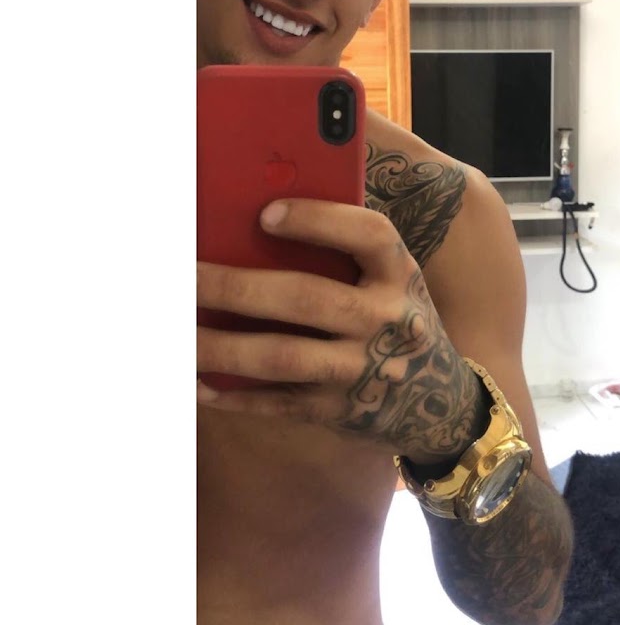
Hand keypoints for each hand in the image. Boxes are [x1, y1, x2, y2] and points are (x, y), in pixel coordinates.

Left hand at [197, 198, 482, 464]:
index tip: (264, 214)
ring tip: (176, 334)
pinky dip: (233, 394)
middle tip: (183, 277)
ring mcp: (362, 371)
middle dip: (235, 286)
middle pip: (305, 297)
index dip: (319, 220)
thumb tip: (258, 226)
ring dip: (219, 346)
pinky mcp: (338, 411)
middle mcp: (386, 320)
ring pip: (281, 356)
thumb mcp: (391, 282)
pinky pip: (277, 403)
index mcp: (399, 275)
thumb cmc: (397, 320)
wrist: (438, 401)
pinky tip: (197, 383)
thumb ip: (346, 256)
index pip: (369, 235)